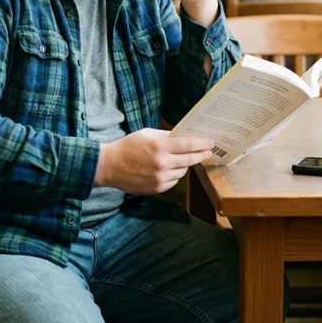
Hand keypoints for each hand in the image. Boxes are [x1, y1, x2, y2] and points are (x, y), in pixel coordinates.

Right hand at [95, 128, 213, 194]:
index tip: (212, 142)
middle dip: (201, 155)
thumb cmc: (128, 146)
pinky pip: (174, 181)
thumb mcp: (147, 134)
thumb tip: (184, 136)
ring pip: (183, 171)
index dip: (203, 143)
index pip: (189, 145)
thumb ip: (166, 136)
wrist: (110, 166)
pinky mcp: (157, 188)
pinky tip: (169, 169)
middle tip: (208, 151)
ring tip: (182, 159)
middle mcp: (162, 163)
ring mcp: (160, 178)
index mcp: (160, 146)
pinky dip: (174, 174)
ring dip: (185, 165)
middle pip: (190, 160)